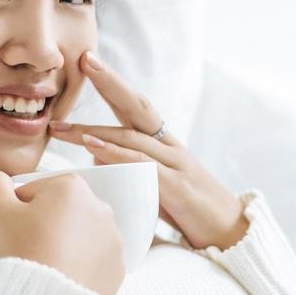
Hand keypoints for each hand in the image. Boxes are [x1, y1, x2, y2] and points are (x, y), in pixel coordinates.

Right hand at [0, 170, 125, 294]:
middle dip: (18, 238)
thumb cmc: (23, 251)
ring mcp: (111, 242)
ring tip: (14, 277)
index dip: (3, 215)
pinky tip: (40, 286)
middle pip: (47, 220)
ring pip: (63, 244)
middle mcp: (99, 209)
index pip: (27, 195)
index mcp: (72, 188)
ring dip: (37, 256)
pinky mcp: (113, 271)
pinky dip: (62, 273)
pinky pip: (82, 266)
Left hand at [42, 49, 249, 252]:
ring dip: (94, 129)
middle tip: (84, 60)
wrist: (233, 234)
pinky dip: (116, 154)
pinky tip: (94, 148)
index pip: (135, 106)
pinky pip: (143, 165)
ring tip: (62, 126)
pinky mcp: (178, 187)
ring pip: (132, 137)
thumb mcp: (156, 186)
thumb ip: (128, 168)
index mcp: (165, 144)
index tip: (86, 63)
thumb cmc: (191, 212)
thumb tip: (96, 156)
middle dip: (109, 81)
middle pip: (137, 105)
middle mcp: (171, 146)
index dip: (113, 84)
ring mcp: (176, 164)